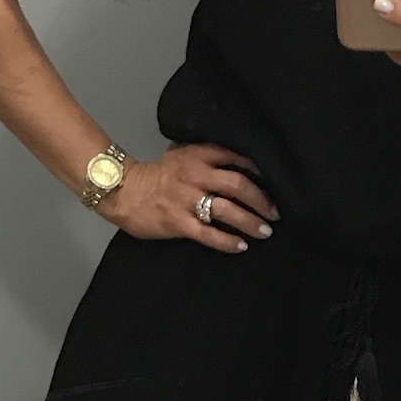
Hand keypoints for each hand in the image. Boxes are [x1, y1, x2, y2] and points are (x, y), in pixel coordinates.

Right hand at [100, 142, 277, 253]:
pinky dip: (228, 241)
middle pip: (238, 185)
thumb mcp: (181, 154)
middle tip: (275, 213)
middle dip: (262, 200)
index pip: (236, 157)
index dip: (260, 170)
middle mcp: (195, 175)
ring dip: (251, 222)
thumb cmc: (155, 175)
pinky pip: (209, 234)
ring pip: (227, 210)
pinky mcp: (178, 222)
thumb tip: (238, 162)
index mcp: (198, 156)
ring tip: (265, 231)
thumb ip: (207, 156)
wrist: (124, 191)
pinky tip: (241, 245)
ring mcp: (186, 200)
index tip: (276, 181)